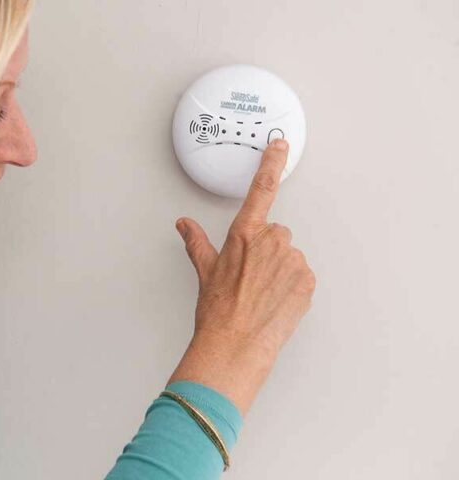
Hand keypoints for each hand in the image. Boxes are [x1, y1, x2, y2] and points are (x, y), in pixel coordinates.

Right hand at [167, 139, 315, 414]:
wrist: (236, 344)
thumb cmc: (217, 311)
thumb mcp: (204, 270)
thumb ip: (196, 241)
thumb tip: (185, 226)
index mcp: (245, 234)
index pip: (261, 189)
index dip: (271, 163)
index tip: (279, 145)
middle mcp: (272, 242)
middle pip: (276, 233)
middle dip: (265, 250)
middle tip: (248, 275)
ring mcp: (293, 262)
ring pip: (289, 256)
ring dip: (279, 269)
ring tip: (259, 293)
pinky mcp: (307, 282)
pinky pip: (301, 275)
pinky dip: (291, 285)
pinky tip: (273, 301)